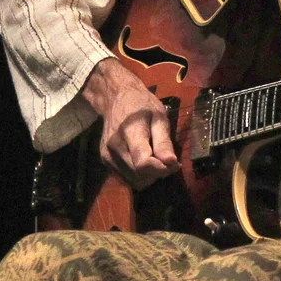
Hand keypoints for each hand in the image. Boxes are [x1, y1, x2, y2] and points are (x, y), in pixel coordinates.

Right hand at [79, 58, 178, 188]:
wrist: (115, 99)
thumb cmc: (141, 106)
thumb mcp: (159, 117)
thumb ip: (164, 142)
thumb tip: (172, 163)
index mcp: (129, 133)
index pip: (143, 163)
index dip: (162, 169)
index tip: (175, 163)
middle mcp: (114, 148)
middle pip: (140, 176)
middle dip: (157, 173)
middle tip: (166, 159)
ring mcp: (107, 156)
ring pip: (134, 181)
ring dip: (148, 176)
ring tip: (154, 158)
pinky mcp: (105, 161)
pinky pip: (126, 179)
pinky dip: (138, 175)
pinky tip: (142, 160)